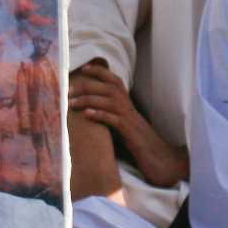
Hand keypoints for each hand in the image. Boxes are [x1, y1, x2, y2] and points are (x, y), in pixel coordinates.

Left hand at [68, 62, 188, 187]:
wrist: (159, 159)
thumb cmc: (138, 143)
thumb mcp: (123, 125)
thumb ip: (111, 114)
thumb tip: (89, 109)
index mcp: (128, 104)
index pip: (115, 81)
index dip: (100, 71)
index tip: (84, 68)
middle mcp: (130, 108)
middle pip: (108, 88)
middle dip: (87, 86)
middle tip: (69, 90)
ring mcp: (130, 119)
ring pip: (109, 101)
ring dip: (88, 100)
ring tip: (71, 103)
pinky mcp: (130, 133)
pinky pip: (114, 120)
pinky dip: (100, 115)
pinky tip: (86, 115)